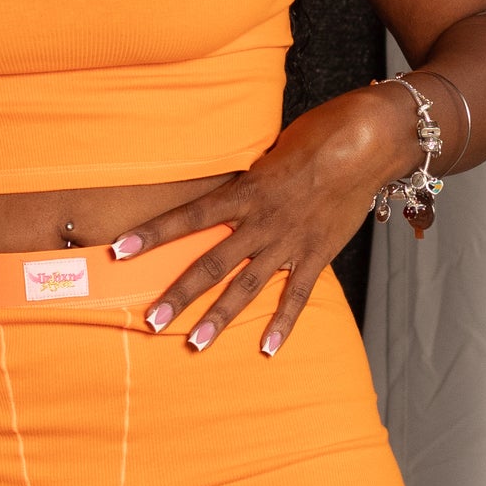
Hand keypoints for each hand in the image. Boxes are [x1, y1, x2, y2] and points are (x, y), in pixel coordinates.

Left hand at [108, 91, 403, 357]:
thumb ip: (248, 179)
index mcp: (245, 191)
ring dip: (220, 317)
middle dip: (179, 294)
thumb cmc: (317, 135)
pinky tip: (268, 349)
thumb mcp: (271, 151)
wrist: (366, 142)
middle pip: (211, 264)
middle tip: (151, 321)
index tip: (119, 250)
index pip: (189, 216)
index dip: (153, 234)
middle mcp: (261, 221)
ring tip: (195, 344)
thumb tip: (229, 189)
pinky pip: (297, 295)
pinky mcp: (317, 254)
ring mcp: (289, 241)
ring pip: (247, 287)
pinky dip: (283, 324)